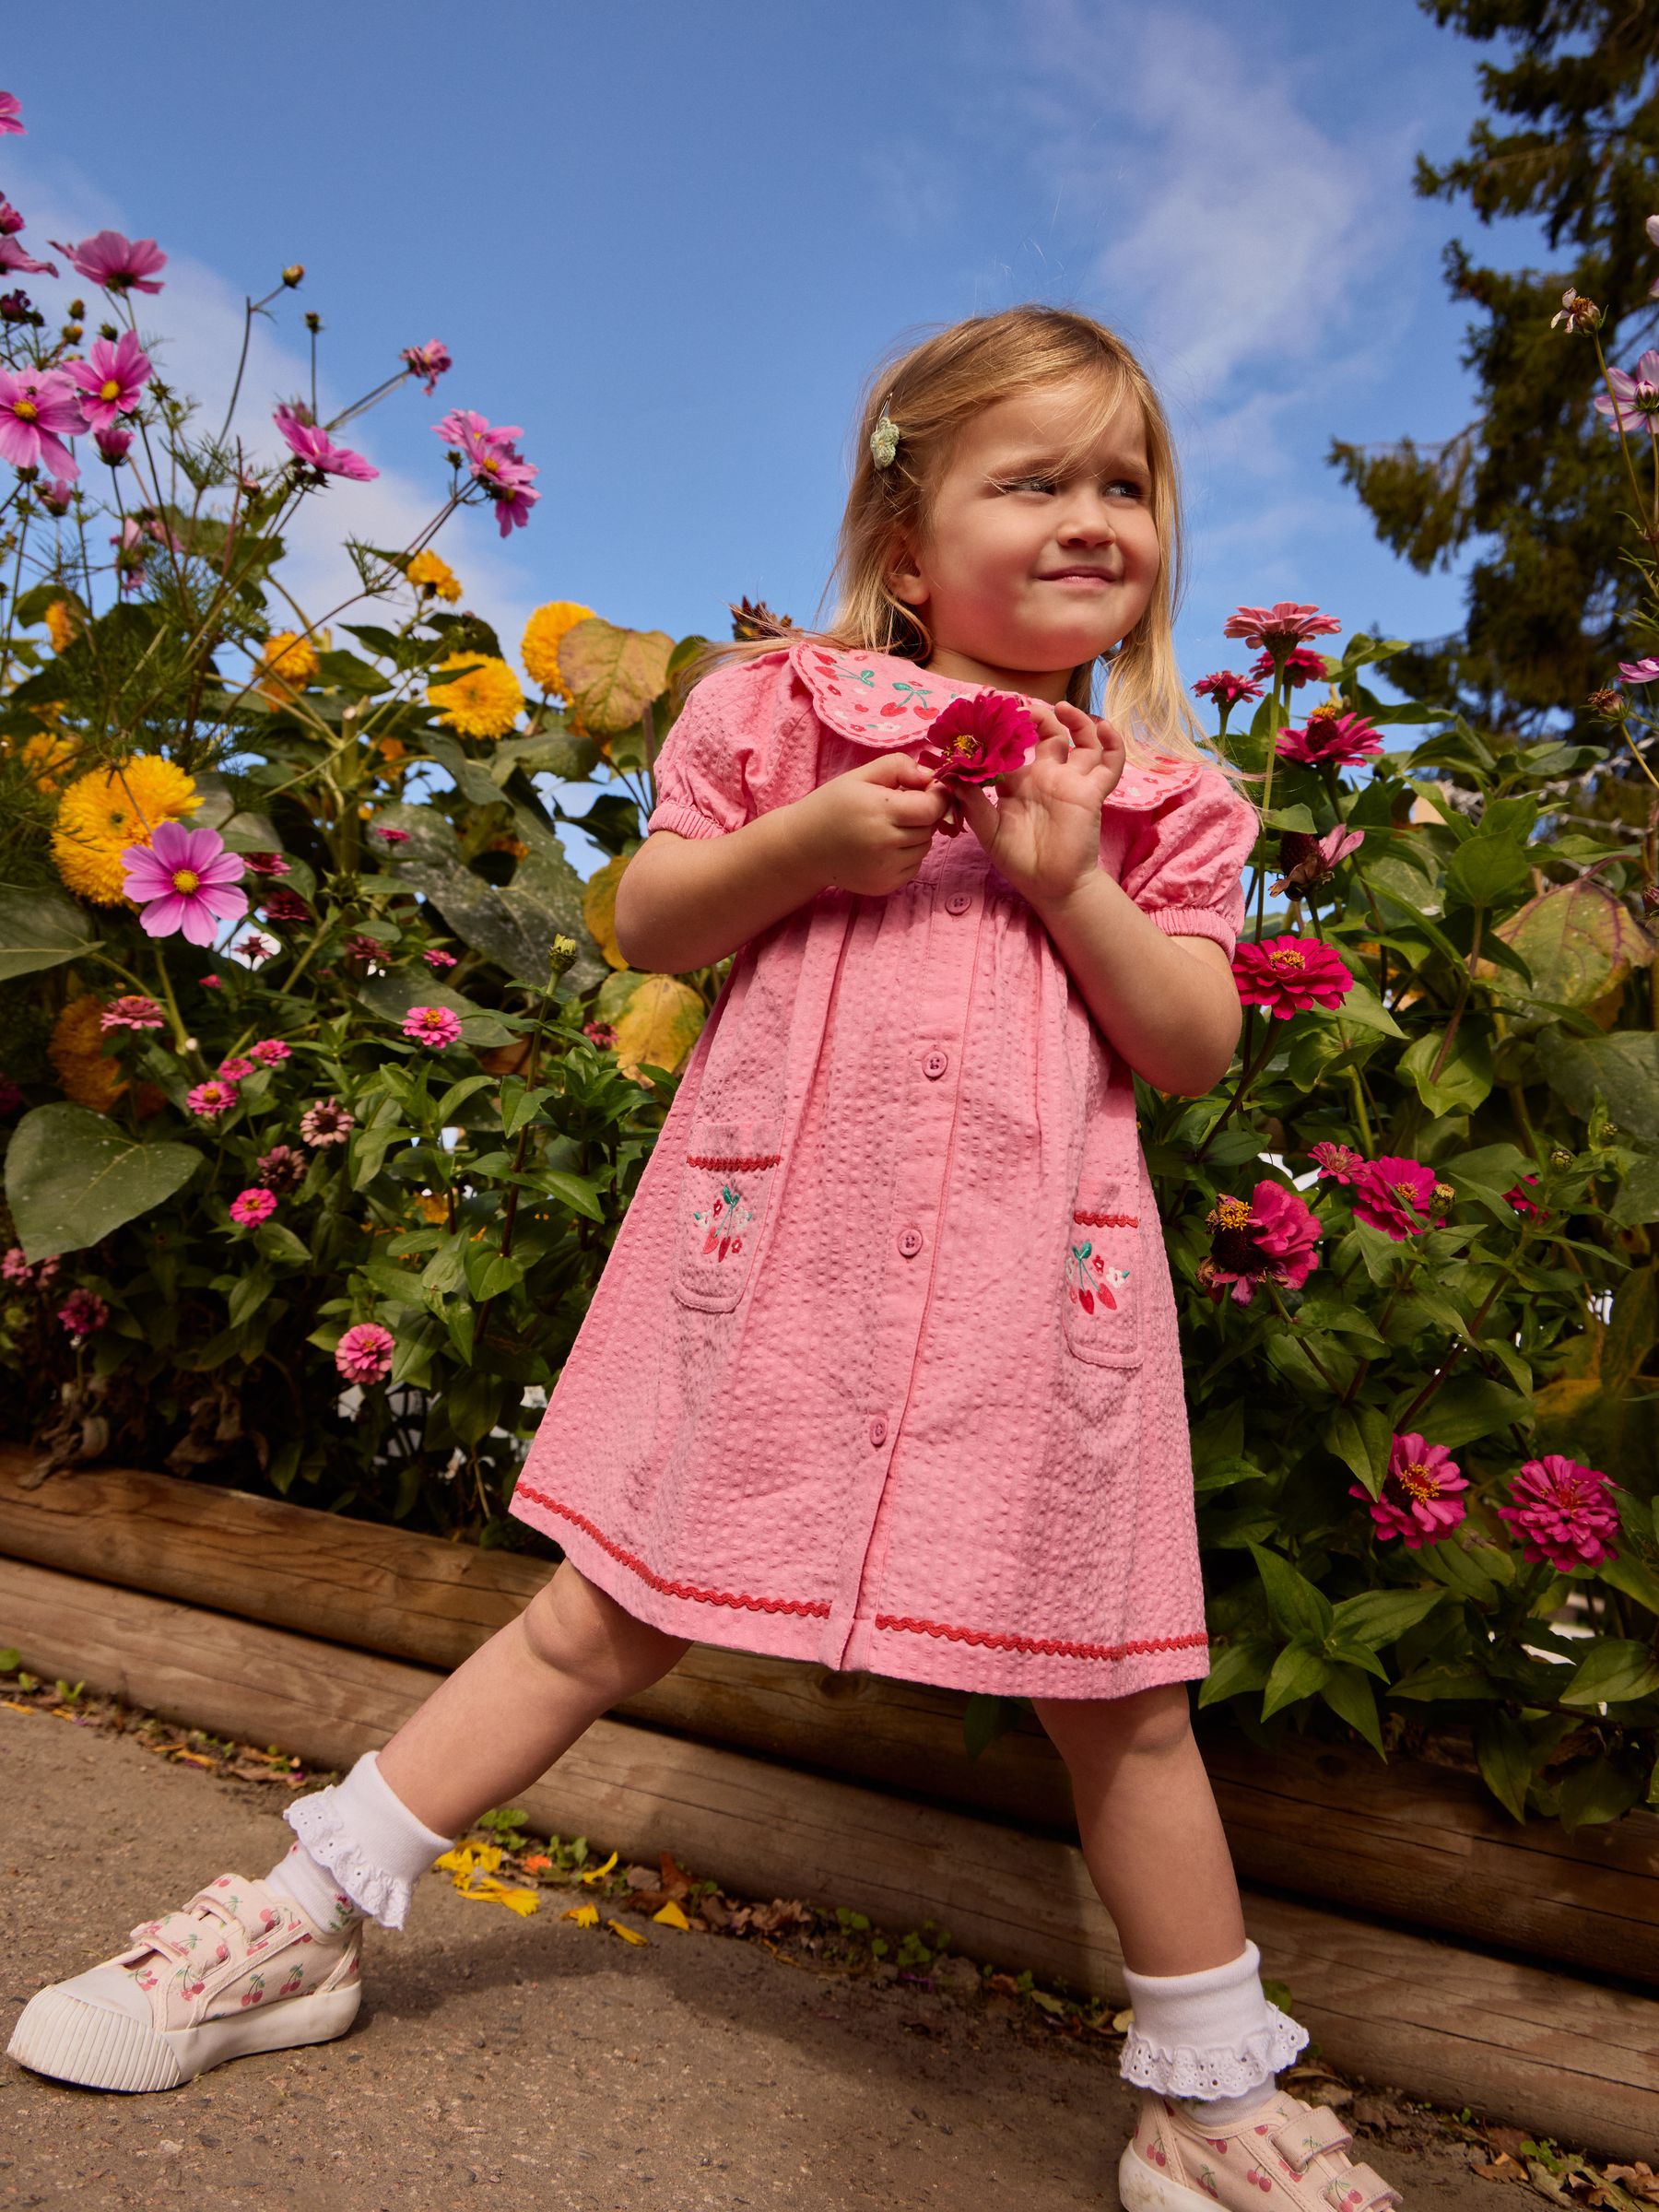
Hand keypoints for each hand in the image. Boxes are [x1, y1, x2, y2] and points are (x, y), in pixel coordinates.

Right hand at [791, 749, 954, 896]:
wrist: (801, 848)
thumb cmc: (831, 806)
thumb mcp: (860, 775)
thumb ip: (898, 767)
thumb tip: (930, 776)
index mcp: (880, 811)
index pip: (932, 808)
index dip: (937, 797)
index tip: (928, 790)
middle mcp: (885, 843)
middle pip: (929, 828)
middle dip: (924, 814)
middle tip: (901, 806)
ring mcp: (885, 869)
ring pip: (924, 848)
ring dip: (916, 835)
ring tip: (889, 826)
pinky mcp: (885, 885)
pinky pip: (913, 867)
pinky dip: (907, 855)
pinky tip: (884, 846)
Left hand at [935, 700, 1126, 905]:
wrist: (1051, 887)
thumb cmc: (1019, 861)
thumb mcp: (988, 832)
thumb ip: (973, 803)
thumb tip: (952, 775)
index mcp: (1020, 783)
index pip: (1014, 747)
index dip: (1005, 731)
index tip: (992, 716)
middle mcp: (1047, 777)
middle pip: (1048, 735)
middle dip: (1038, 718)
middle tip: (1023, 709)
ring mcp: (1071, 782)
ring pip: (1082, 741)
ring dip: (1076, 720)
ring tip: (1061, 708)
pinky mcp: (1091, 793)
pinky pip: (1110, 764)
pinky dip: (1112, 743)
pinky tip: (1104, 727)